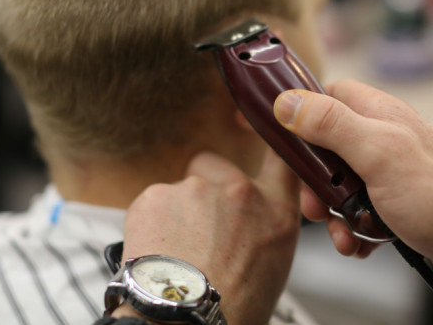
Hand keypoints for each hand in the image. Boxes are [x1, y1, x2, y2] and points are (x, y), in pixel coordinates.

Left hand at [119, 150, 301, 324]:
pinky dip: (149, 224)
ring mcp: (196, 190)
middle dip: (204, 188)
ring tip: (176, 253)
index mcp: (275, 210)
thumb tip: (246, 218)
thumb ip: (264, 224)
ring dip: (176, 212)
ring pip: (179, 189)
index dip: (270, 137)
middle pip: (214, 166)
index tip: (258, 126)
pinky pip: (151, 202)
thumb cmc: (231, 309)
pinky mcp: (156, 196)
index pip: (282, 156)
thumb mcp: (272, 263)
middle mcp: (240, 191)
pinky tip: (155, 253)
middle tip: (199, 230)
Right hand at [274, 79, 432, 298]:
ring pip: (341, 184)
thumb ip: (331, 124)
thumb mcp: (378, 152)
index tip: (284, 139)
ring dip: (334, 212)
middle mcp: (383, 138)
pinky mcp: (395, 203)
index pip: (328, 95)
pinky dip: (354, 230)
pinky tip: (361, 243)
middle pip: (327, 147)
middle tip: (316, 203)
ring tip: (343, 232)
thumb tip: (287, 101)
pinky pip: (359, 212)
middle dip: (315, 180)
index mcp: (379, 113)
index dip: (302, 113)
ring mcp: (389, 172)